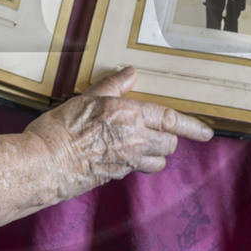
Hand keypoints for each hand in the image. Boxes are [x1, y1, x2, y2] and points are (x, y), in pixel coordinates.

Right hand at [0, 67, 213, 230]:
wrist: (43, 164)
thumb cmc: (60, 129)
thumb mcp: (86, 99)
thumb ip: (112, 87)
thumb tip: (130, 73)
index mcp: (129, 116)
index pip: (170, 120)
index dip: (193, 127)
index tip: (207, 132)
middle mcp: (133, 140)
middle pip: (168, 144)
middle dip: (167, 139)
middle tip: (157, 132)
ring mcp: (126, 162)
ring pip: (157, 162)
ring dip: (155, 155)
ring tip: (140, 145)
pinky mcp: (115, 177)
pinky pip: (136, 170)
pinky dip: (135, 164)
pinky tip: (119, 155)